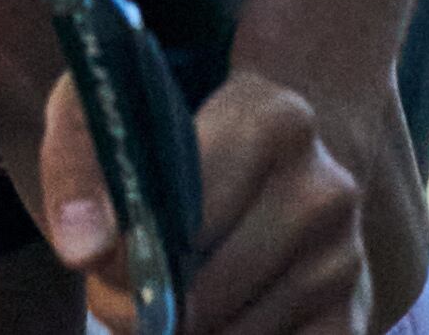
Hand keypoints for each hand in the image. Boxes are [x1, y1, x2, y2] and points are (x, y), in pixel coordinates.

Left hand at [42, 66, 364, 334]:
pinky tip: (219, 321)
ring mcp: (344, 256)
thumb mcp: (112, 113)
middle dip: (149, 315)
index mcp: (272, 119)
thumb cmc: (175, 135)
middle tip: (125, 303)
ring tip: (169, 309)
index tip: (103, 267)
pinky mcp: (352, 313)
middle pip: (204, 297)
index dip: (126, 263)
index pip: (181, 221)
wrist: (274, 154)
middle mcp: (323, 188)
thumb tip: (85, 252)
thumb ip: (76, 166)